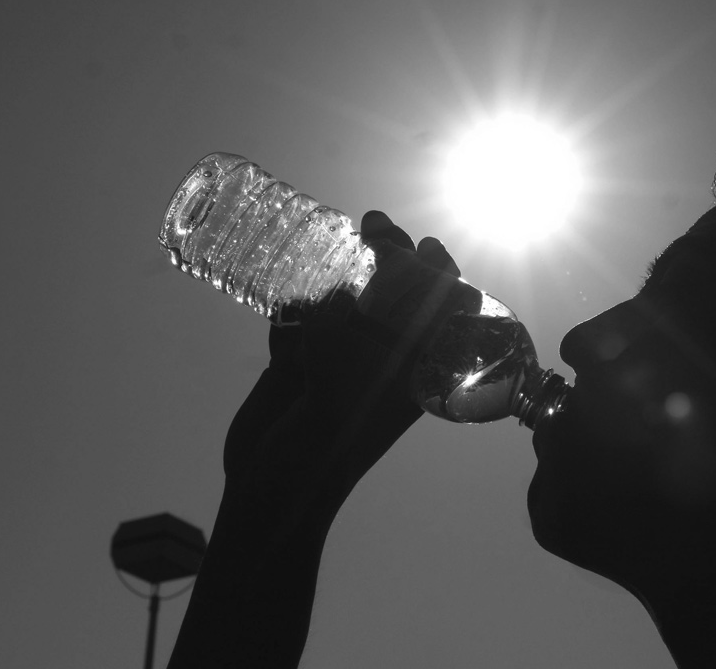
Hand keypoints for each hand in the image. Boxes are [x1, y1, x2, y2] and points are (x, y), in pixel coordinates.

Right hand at [221, 211, 462, 517]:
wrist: (272, 490)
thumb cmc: (325, 447)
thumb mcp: (348, 389)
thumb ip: (343, 337)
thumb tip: (337, 295)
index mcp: (413, 373)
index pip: (443, 315)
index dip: (442, 277)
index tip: (428, 245)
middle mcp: (380, 363)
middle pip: (397, 296)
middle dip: (390, 256)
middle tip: (375, 225)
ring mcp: (337, 362)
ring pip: (349, 302)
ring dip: (343, 272)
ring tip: (337, 243)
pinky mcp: (296, 366)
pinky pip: (301, 322)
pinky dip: (296, 308)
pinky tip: (287, 306)